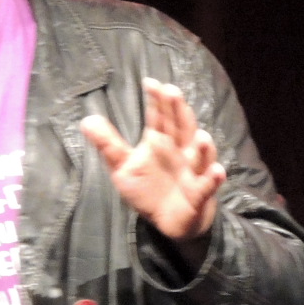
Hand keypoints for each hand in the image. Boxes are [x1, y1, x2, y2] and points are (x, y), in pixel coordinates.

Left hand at [80, 78, 225, 243]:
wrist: (170, 221)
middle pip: (181, 129)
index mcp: (161, 142)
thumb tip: (86, 120)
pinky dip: (213, 179)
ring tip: (201, 135)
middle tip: (173, 93)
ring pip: (200, 156)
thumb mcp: (123, 167)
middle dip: (178, 112)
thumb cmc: (149, 189)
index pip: (159, 118)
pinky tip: (217, 171)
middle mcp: (180, 152)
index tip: (150, 83)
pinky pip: (207, 186)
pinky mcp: (199, 194)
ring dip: (202, 147)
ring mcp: (192, 172)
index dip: (156, 101)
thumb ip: (108, 144)